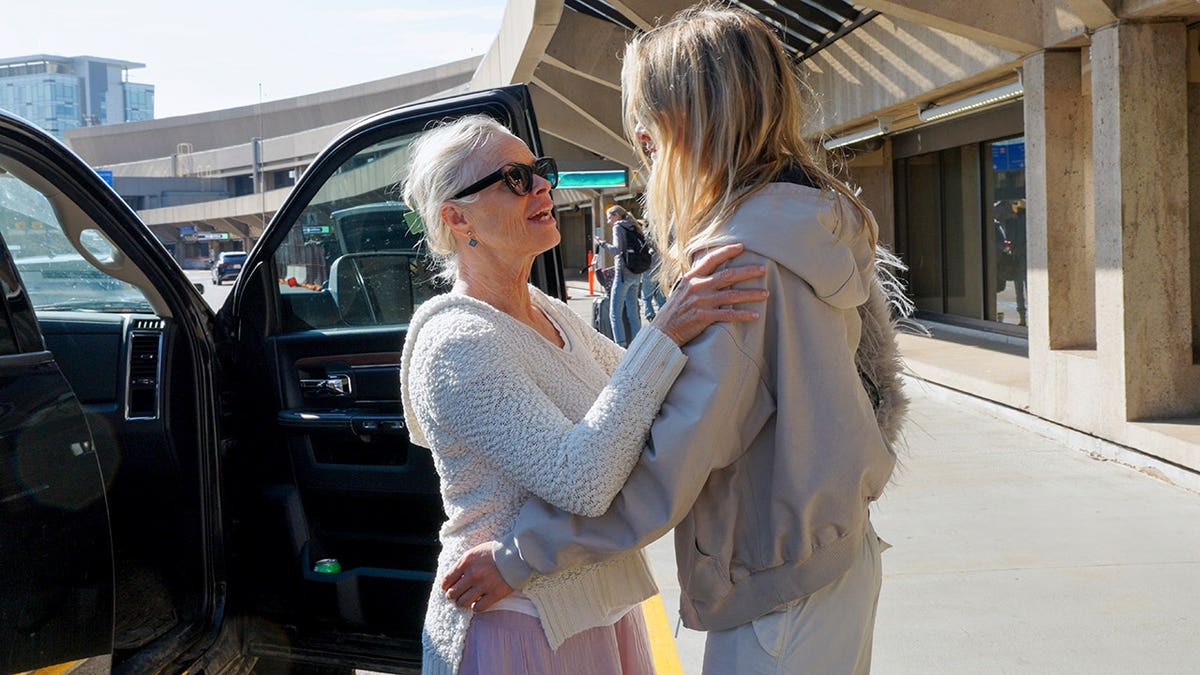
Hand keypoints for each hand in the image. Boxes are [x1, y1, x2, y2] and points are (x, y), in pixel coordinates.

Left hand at [441, 541, 512, 611]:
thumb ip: (463, 563)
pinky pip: (478, 607)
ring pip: (463, 602)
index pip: (447, 580)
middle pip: (453, 593)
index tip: (448, 588)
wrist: (517, 553)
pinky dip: (475, 607)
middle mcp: (473, 574)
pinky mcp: (495, 594)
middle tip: (456, 596)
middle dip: (452, 596)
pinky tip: (477, 603)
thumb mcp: (475, 551)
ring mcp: (483, 585)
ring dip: (462, 603)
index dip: (446, 586)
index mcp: (466, 562)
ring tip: (466, 601)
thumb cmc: (496, 551)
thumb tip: (454, 577)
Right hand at [652, 243, 767, 345]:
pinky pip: (728, 314)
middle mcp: (697, 286)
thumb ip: (697, 281)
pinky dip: (743, 315)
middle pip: (727, 275)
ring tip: (765, 293)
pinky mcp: (704, 317)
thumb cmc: (674, 312)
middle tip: (763, 269)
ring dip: (751, 294)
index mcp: (691, 277)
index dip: (727, 251)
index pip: (711, 259)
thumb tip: (713, 274)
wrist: (662, 332)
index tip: (742, 246)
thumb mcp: (682, 290)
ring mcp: (701, 301)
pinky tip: (755, 315)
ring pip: (732, 294)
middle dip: (748, 271)